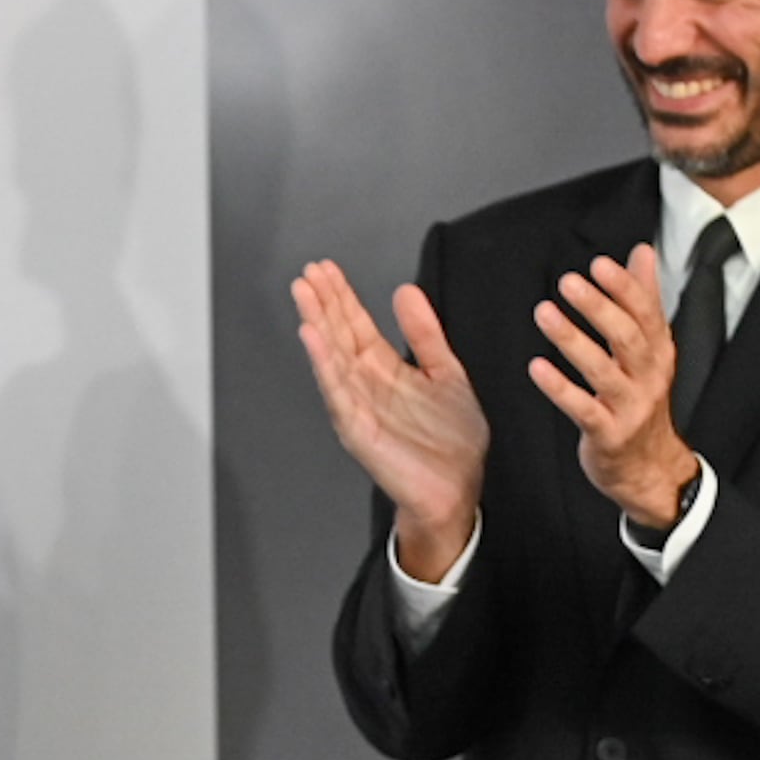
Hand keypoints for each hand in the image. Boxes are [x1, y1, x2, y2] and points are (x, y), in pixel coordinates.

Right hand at [293, 259, 490, 577]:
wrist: (456, 490)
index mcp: (386, 371)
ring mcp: (358, 406)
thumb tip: (406, 292)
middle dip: (323, 302)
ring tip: (303, 294)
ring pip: (332, 357)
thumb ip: (425, 334)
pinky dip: (323, 364)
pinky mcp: (357, 428)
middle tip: (309, 272)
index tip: (327, 269)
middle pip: (339, 335)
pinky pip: (337, 391)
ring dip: (316, 324)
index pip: (357, 325)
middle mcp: (367, 385)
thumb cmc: (450, 443)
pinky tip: (312, 338)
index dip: (342, 296)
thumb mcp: (446, 373)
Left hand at [530, 244, 700, 527]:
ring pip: (603, 370)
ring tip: (545, 314)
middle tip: (568, 282)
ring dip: (572, 339)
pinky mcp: (608, 434)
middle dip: (598, 307)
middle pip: (626, 337)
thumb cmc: (642, 401)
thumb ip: (645, 299)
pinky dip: (559, 388)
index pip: (646, 313)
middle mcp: (648, 377)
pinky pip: (583, 408)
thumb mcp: (651, 350)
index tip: (599, 264)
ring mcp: (629, 407)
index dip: (624, 287)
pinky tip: (537, 368)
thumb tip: (642, 253)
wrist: (650, 468)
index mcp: (658, 351)